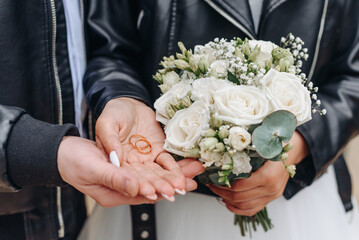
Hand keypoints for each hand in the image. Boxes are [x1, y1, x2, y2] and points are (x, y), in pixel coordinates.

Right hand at [57, 136, 203, 206]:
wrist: (66, 150)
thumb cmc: (74, 161)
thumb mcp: (93, 169)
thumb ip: (114, 178)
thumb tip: (135, 188)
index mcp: (114, 193)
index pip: (142, 194)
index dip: (159, 190)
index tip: (176, 188)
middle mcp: (125, 186)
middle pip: (154, 186)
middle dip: (174, 183)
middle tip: (192, 182)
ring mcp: (129, 175)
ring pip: (156, 176)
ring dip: (174, 174)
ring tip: (193, 172)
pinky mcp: (132, 164)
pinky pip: (152, 166)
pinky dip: (166, 165)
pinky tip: (179, 163)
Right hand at [95, 98, 191, 198]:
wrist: (128, 104)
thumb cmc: (113, 113)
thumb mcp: (105, 124)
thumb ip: (110, 142)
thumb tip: (116, 160)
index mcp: (114, 165)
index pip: (127, 179)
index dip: (139, 186)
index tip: (150, 191)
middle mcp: (131, 168)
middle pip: (146, 180)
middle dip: (160, 187)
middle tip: (171, 192)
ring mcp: (145, 161)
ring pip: (159, 174)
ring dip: (171, 180)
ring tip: (183, 185)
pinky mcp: (158, 153)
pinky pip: (168, 162)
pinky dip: (177, 168)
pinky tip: (189, 171)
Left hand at [209, 131, 308, 215]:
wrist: (293, 150)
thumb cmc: (276, 143)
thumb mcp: (261, 142)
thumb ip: (244, 148)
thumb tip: (220, 149)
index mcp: (268, 175)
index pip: (240, 185)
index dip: (222, 183)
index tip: (212, 178)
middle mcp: (271, 188)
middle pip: (240, 197)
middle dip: (221, 192)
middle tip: (210, 184)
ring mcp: (272, 195)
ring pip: (245, 206)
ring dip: (227, 200)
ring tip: (216, 191)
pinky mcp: (271, 198)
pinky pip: (253, 209)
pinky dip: (238, 208)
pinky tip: (227, 202)